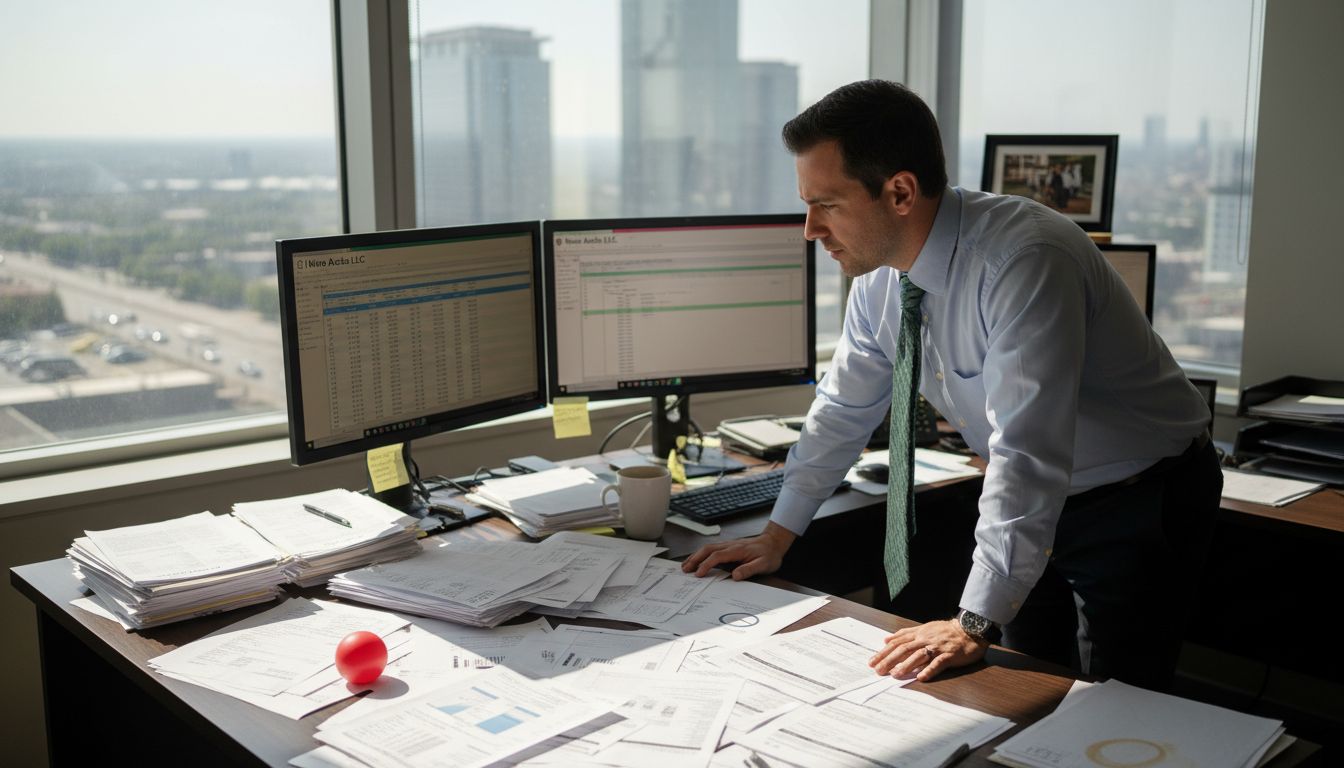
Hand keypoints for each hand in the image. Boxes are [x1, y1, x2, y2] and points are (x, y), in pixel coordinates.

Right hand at [680, 522, 796, 580]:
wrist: (773, 543)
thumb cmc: (769, 555)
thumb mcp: (764, 565)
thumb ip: (749, 569)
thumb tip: (735, 575)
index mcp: (737, 550)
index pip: (717, 556)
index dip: (706, 565)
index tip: (699, 574)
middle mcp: (730, 545)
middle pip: (708, 549)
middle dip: (695, 559)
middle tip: (685, 569)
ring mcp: (728, 545)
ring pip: (708, 548)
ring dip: (696, 556)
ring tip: (686, 566)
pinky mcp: (728, 547)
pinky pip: (712, 549)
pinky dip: (701, 554)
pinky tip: (697, 560)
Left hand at [868, 619, 988, 681]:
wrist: (970, 629)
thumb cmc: (946, 630)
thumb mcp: (923, 628)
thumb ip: (905, 634)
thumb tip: (886, 639)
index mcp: (918, 634)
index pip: (897, 643)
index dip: (883, 652)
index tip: (872, 661)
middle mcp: (925, 639)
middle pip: (904, 649)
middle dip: (889, 660)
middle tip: (878, 670)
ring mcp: (937, 647)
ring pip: (918, 656)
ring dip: (906, 665)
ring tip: (895, 674)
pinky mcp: (950, 655)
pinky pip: (938, 663)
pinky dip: (929, 670)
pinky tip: (921, 677)